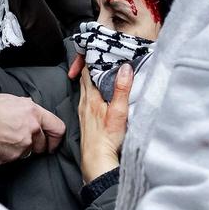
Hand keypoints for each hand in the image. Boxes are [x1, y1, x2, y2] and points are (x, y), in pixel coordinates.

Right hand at [0, 94, 65, 163]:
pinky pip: (14, 159)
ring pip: (28, 153)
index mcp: (32, 113)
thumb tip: (33, 113)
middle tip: (20, 140)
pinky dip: (7, 155)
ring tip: (3, 139)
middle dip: (35, 145)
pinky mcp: (10, 159)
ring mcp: (21, 146)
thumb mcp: (9, 100)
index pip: (58, 128)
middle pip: (43, 144)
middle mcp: (30, 130)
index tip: (52, 142)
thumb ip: (27, 108)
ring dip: (20, 149)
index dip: (56, 138)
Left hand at [77, 63, 131, 183]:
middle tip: (101, 56)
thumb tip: (125, 67)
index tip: (98, 48)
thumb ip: (122, 89)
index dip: (92, 59)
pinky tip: (99, 95)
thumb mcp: (119, 112)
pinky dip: (92, 92)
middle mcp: (85, 102)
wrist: (97, 160)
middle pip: (86, 79)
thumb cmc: (108, 139)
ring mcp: (84, 112)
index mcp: (92, 97)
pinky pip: (86, 100)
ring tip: (102, 72)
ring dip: (92, 79)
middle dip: (92, 67)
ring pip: (85, 89)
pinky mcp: (85, 121)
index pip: (89, 71)